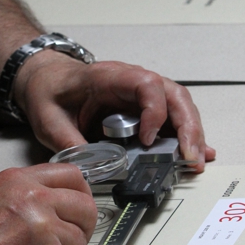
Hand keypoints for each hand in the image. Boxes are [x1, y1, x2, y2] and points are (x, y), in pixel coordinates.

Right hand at [0, 163, 96, 244]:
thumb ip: (24, 198)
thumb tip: (53, 204)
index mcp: (18, 182)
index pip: (72, 175)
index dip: (81, 194)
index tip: (79, 205)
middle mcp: (35, 200)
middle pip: (86, 206)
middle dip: (83, 226)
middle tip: (69, 239)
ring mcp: (46, 229)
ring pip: (81, 241)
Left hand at [12, 52, 216, 170]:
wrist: (47, 80)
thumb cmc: (51, 90)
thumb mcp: (49, 118)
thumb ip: (68, 141)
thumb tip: (90, 168)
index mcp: (110, 76)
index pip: (146, 84)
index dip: (154, 111)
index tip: (148, 139)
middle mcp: (133, 82)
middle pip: (174, 96)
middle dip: (187, 127)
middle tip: (190, 156)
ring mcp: (142, 95)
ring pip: (180, 107)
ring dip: (192, 134)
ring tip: (196, 162)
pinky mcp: (144, 110)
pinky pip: (172, 119)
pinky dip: (186, 137)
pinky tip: (197, 154)